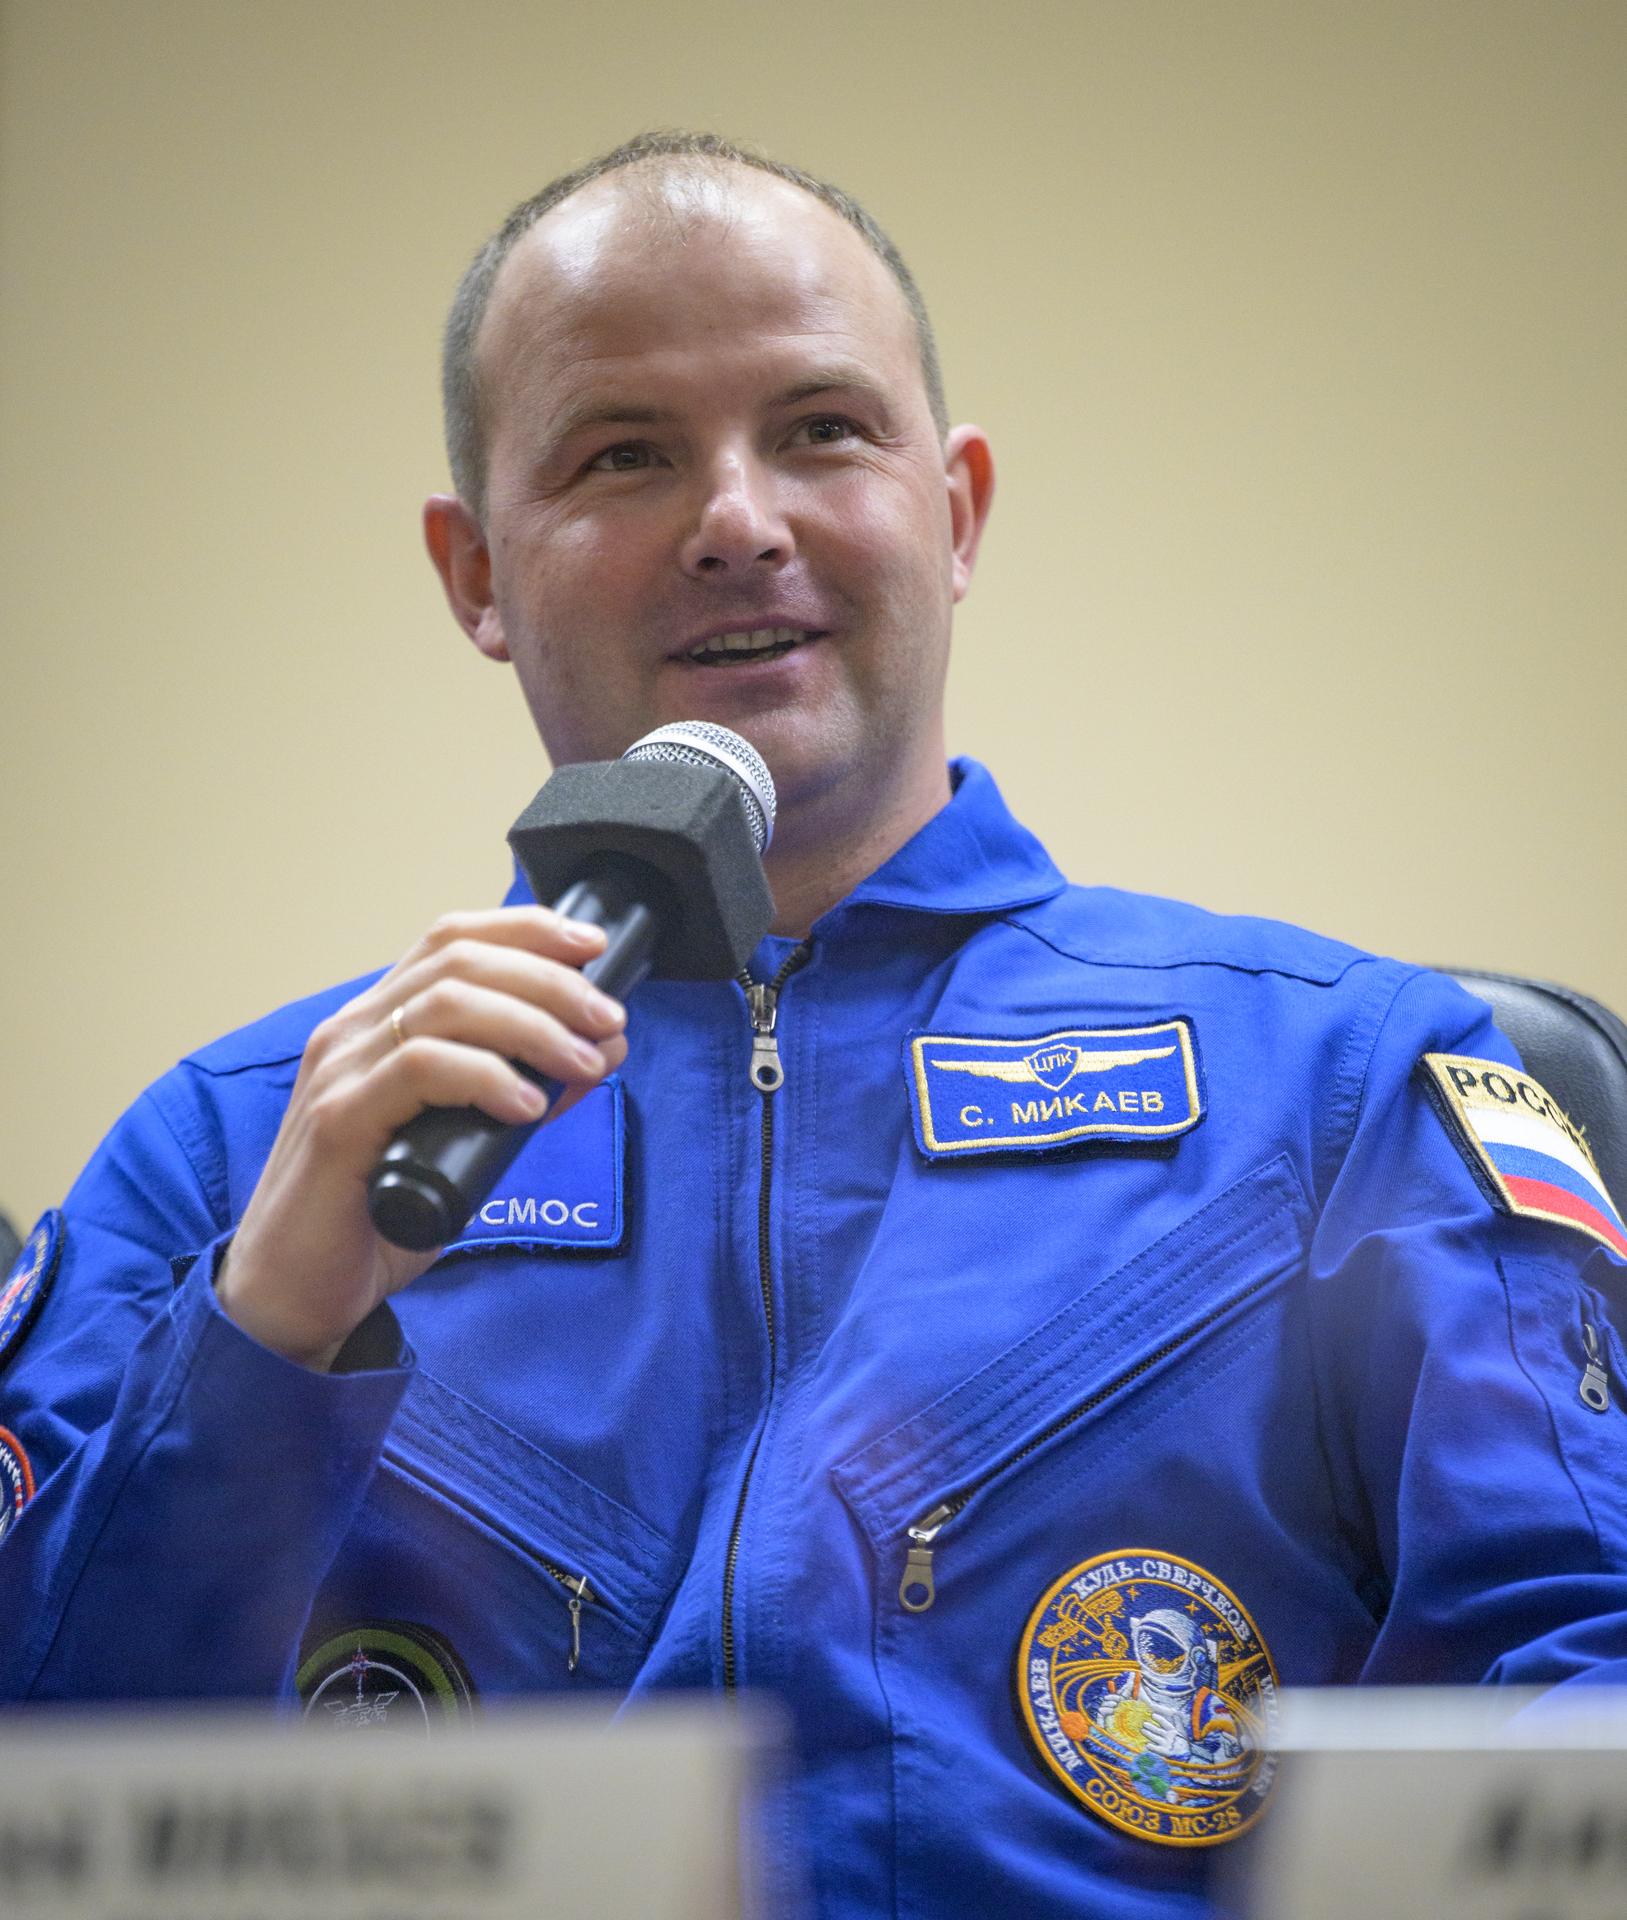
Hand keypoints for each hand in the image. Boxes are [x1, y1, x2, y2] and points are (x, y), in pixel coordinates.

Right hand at [216, 908, 627, 1368]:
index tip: (592, 945)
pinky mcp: (338, 1120)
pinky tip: (528, 1103)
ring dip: (533, 1025)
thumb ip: (520, 1095)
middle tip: (608, 1019)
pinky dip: (487, 1075)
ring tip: (584, 1063)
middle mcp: (352, 1032)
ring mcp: (340, 1071)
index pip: (451, 939)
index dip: (526, 929)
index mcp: (378, 1025)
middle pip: (460, 961)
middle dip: (550, 980)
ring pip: (447, 1004)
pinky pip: (421, 1068)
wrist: (294, 1295)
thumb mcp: (465, 1145)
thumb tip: (596, 1052)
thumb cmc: (374, 1220)